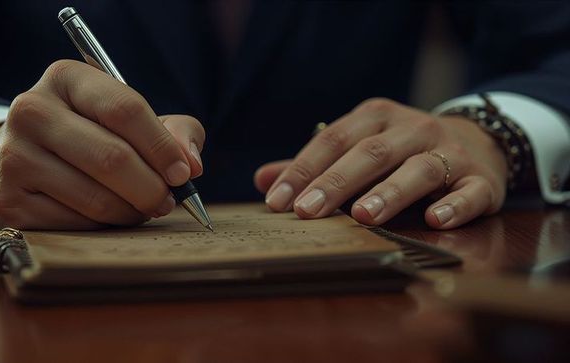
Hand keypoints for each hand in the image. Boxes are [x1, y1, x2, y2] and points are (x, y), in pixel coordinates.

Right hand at [0, 60, 203, 228]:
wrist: (22, 160)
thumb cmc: (93, 135)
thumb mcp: (133, 120)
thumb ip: (175, 131)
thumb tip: (191, 165)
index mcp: (66, 78)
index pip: (125, 109)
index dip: (162, 147)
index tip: (184, 174)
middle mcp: (31, 110)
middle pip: (112, 157)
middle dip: (152, 188)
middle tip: (167, 202)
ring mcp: (12, 156)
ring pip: (96, 198)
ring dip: (131, 212)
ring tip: (141, 209)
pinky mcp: (6, 201)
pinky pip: (74, 225)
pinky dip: (102, 228)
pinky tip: (107, 217)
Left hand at [254, 98, 507, 228]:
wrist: (475, 142)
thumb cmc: (401, 151)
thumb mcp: (358, 147)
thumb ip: (313, 165)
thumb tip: (262, 180)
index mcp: (376, 117)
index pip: (332, 140)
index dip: (303, 170)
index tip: (276, 201)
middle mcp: (412, 129)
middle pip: (370, 153)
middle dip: (335, 183)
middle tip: (307, 212)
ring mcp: (448, 152)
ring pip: (418, 169)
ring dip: (389, 193)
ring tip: (362, 216)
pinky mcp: (480, 179)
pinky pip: (470, 191)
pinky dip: (454, 205)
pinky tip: (435, 218)